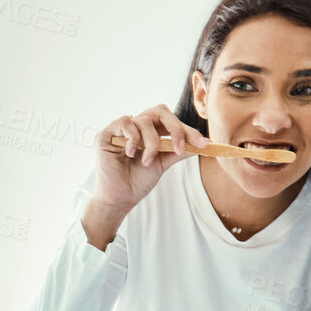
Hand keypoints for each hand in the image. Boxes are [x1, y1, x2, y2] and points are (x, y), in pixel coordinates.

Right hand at [82, 104, 211, 248]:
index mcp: (150, 132)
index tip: (204, 144)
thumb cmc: (137, 182)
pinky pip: (126, 123)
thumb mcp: (163, 164)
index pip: (171, 123)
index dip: (188, 131)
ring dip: (151, 143)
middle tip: (179, 147)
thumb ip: (179, 151)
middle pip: (160, 111)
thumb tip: (203, 143)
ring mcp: (121, 129)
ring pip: (145, 120)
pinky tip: (130, 154)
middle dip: (174, 128)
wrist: (119, 200)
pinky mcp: (107, 133)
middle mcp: (136, 127)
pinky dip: (133, 139)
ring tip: (146, 161)